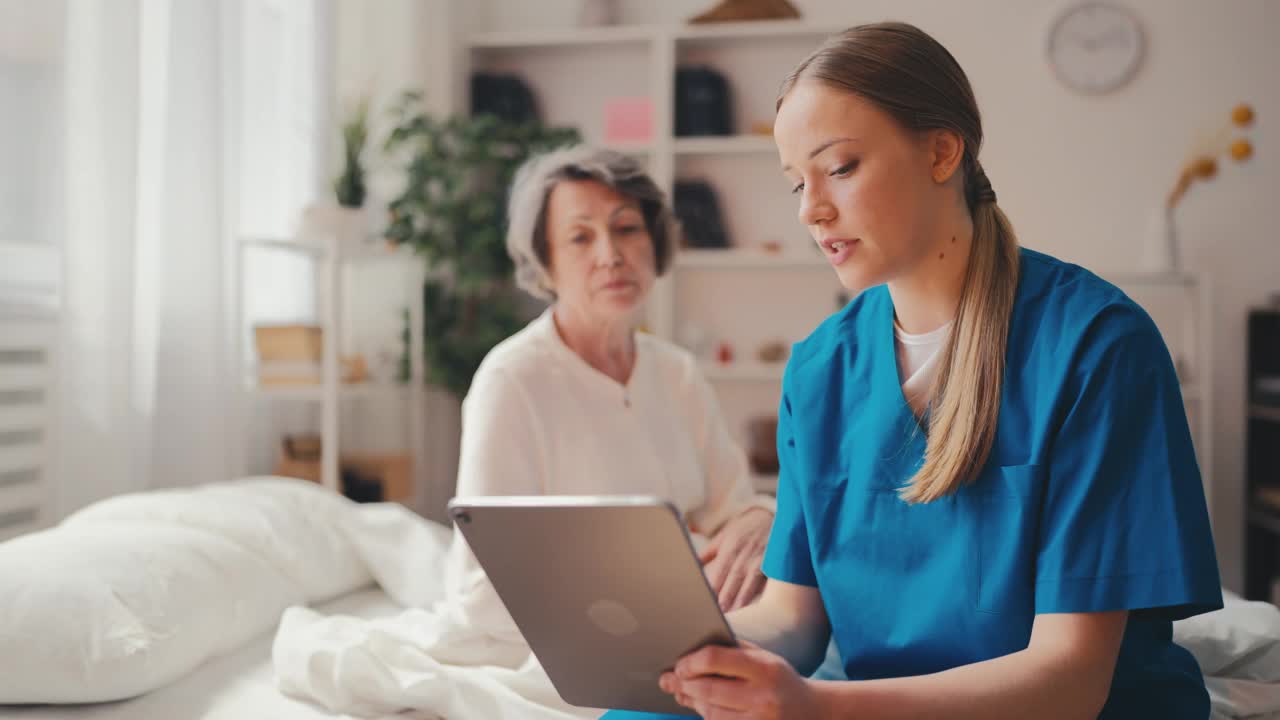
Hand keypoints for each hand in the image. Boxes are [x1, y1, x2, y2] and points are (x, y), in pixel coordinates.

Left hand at [659, 641, 823, 719]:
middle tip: (669, 679)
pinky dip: (707, 717)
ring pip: (711, 713)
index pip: (716, 659)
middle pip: (708, 690)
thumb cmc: (778, 678)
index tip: (680, 664)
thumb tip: (691, 652)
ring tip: (682, 692)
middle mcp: (763, 696)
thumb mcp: (763, 657)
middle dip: (684, 684)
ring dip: (692, 702)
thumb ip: (731, 650)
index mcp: (764, 668)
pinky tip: (699, 707)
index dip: (691, 662)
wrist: (811, 711)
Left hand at [700, 507, 771, 610]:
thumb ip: (708, 552)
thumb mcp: (724, 536)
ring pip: (749, 584)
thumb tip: (692, 565)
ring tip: (735, 616)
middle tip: (719, 617)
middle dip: (726, 599)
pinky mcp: (773, 563)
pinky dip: (761, 593)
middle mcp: (744, 554)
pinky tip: (758, 608)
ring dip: (742, 600)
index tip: (706, 603)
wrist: (771, 516)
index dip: (713, 589)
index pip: (719, 573)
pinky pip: (766, 580)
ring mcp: (760, 559)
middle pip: (733, 581)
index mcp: (729, 548)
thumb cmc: (744, 530)